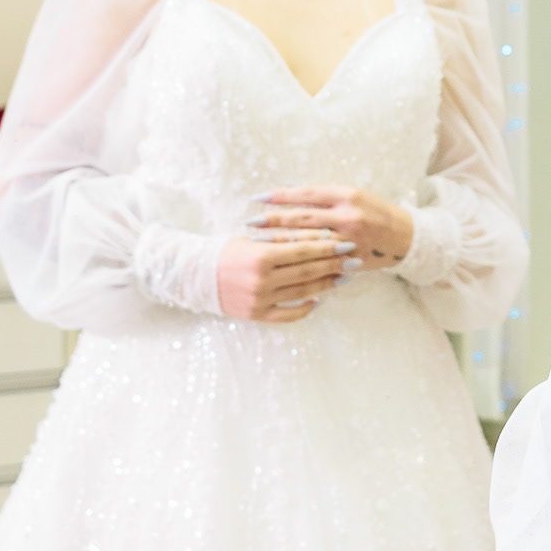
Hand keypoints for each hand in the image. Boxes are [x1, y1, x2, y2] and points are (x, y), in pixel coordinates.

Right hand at [217, 233, 354, 323]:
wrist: (196, 276)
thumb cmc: (226, 251)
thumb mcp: (253, 239)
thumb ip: (283, 238)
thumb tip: (317, 235)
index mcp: (262, 255)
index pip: (304, 251)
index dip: (328, 248)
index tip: (347, 244)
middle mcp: (263, 279)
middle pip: (307, 271)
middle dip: (334, 266)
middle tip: (354, 261)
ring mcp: (260, 299)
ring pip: (302, 291)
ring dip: (326, 285)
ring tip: (343, 278)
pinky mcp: (257, 315)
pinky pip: (287, 314)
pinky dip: (304, 308)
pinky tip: (317, 300)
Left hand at [247, 186, 414, 273]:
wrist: (404, 237)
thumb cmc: (375, 211)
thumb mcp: (353, 195)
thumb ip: (324, 195)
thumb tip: (290, 189)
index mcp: (347, 195)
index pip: (306, 194)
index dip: (281, 196)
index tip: (258, 197)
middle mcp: (347, 216)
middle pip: (302, 218)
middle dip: (273, 220)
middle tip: (250, 221)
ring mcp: (349, 239)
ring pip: (307, 240)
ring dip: (280, 240)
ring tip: (257, 241)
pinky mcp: (350, 259)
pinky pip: (319, 260)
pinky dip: (299, 259)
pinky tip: (282, 260)